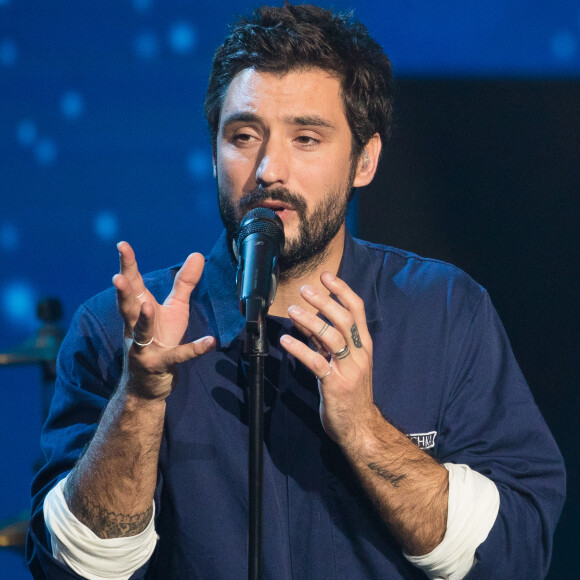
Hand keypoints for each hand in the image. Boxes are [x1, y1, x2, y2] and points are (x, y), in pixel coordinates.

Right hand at [113, 241, 214, 399]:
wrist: (149, 383)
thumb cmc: (160, 339)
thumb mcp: (175, 309)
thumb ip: (184, 283)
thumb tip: (197, 254)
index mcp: (139, 309)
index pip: (132, 284)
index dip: (127, 265)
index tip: (122, 245)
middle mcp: (136, 327)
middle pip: (127, 307)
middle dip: (123, 292)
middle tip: (117, 277)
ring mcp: (144, 347)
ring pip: (141, 332)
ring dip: (144, 319)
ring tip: (148, 305)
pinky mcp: (159, 364)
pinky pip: (177, 356)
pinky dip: (193, 349)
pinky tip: (209, 342)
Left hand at [280, 271, 375, 444]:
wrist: (360, 425)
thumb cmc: (350, 390)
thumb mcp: (341, 360)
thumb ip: (323, 339)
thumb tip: (303, 317)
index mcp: (364, 344)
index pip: (357, 310)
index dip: (342, 290)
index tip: (326, 276)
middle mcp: (359, 353)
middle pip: (344, 319)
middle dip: (324, 301)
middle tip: (305, 289)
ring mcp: (348, 369)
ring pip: (331, 337)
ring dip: (310, 321)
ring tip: (291, 310)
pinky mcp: (335, 384)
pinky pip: (316, 362)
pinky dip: (299, 349)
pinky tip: (285, 340)